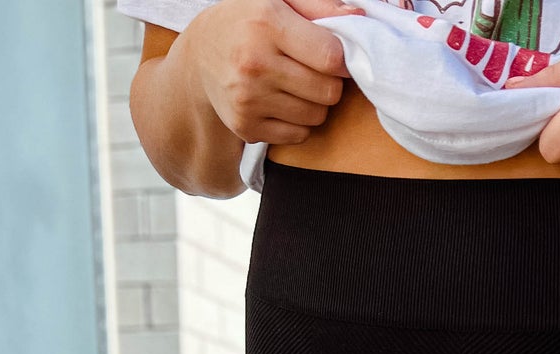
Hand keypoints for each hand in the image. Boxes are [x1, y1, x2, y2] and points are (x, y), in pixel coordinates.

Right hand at [182, 0, 363, 144]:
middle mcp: (255, 64)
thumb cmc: (246, 22)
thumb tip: (359, 18)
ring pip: (316, 116)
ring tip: (296, 85)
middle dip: (329, 82)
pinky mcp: (247, 127)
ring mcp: (249, 100)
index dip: (342, 58)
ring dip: (315, 103)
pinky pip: (298, 135)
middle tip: (314, 71)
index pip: (331, 56)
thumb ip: (319, 5)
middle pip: (328, 91)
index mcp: (266, 24)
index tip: (333, 55)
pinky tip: (282, 102)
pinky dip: (298, 121)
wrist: (199, 57)